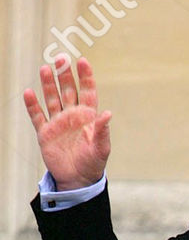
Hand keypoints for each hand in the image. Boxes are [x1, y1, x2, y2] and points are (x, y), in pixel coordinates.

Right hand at [24, 56, 111, 189]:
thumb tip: (108, 114)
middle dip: (64, 74)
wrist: (77, 181)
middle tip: (60, 58)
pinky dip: (32, 105)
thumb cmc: (93, 164)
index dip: (85, 77)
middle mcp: (72, 116)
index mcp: (88, 117)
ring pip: (52, 98)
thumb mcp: (101, 149)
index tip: (82, 62)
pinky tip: (29, 93)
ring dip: (48, 84)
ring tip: (45, 69)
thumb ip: (103, 131)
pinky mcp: (45, 133)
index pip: (87, 92)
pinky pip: (37, 116)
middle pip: (67, 90)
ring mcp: (58, 123)